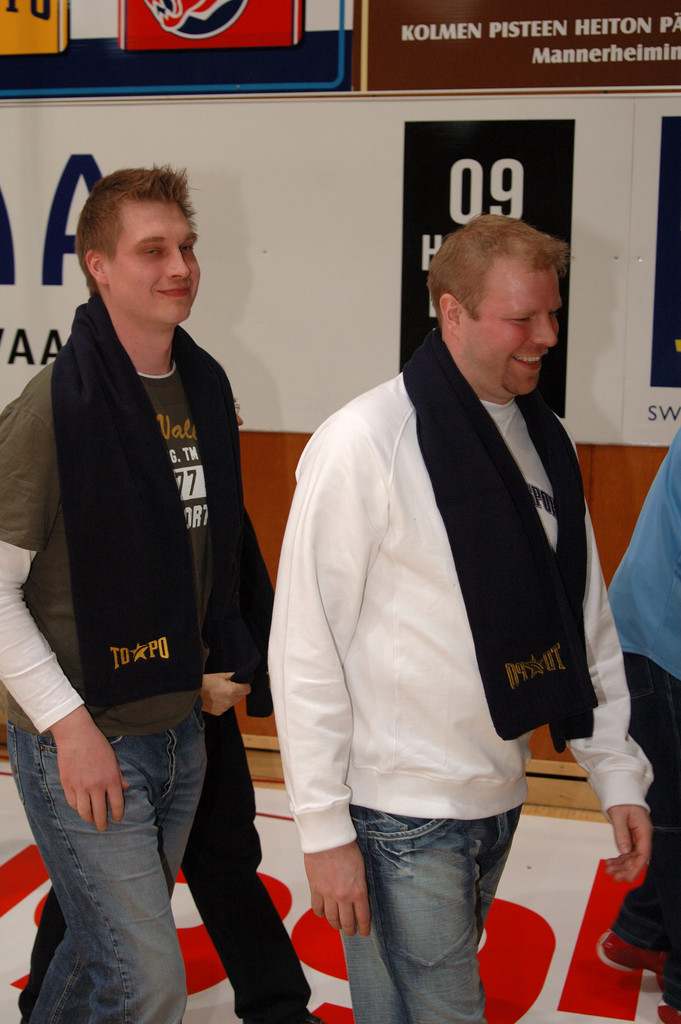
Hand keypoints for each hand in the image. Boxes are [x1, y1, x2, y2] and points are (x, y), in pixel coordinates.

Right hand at [50, 706, 128, 832]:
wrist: (76, 735)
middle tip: (103, 827)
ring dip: (89, 819)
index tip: (117, 818)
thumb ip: (119, 775)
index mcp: (111, 778)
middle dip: (102, 823)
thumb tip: (126, 788)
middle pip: (100, 813)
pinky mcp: (67, 785)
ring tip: (91, 820)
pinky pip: (73, 803)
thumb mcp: (113, 758)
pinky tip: (81, 807)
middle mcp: (96, 785)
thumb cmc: (97, 744)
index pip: (117, 804)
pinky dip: (78, 808)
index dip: (118, 814)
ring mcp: (80, 786)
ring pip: (84, 812)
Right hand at [200, 672, 250, 715]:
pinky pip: (226, 706)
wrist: (191, 693)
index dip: (244, 684)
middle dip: (237, 690)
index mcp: (231, 691)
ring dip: (231, 696)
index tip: (239, 682)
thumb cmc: (205, 682)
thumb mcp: (220, 675)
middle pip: (241, 696)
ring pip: (234, 701)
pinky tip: (215, 697)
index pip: (247, 689)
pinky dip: (224, 702)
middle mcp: (229, 701)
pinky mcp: (219, 712)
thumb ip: (233, 676)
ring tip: (219, 691)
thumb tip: (240, 677)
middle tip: (227, 685)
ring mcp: (224, 708)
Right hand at [304, 841, 370, 936]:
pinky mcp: (315, 889)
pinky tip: (323, 913)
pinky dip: (320, 913)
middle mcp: (343, 896)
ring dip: (335, 924)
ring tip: (337, 925)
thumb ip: (360, 886)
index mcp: (358, 891)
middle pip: (346, 922)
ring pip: (331, 918)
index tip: (363, 932)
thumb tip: (359, 898)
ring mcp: (328, 894)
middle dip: (349, 930)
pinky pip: (317, 908)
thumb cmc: (347, 848)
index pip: (363, 917)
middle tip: (350, 932)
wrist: (329, 838)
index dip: (363, 928)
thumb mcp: (361, 869)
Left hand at [604, 804, 651, 881]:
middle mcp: (642, 836)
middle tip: (613, 877)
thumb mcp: (619, 815)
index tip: (628, 879)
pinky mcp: (631, 837)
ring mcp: (637, 838)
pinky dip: (619, 858)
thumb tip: (624, 851)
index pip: (643, 855)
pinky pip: (626, 851)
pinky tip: (610, 863)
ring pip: (631, 857)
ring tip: (608, 870)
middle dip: (626, 869)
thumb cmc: (622, 801)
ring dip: (621, 865)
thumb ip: (621, 833)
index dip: (637, 868)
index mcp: (644, 831)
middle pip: (637, 859)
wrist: (621, 793)